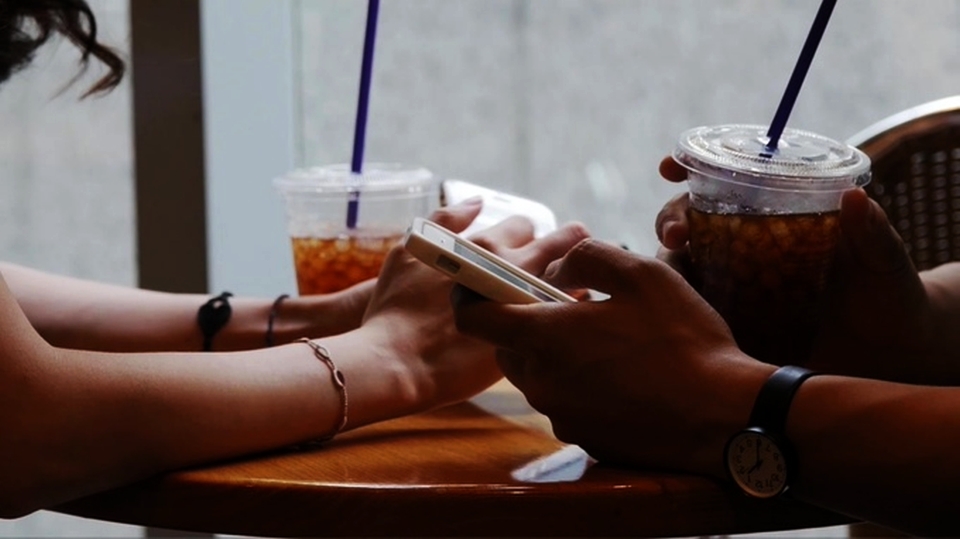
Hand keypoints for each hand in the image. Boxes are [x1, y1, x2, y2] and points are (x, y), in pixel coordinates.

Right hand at [362, 199, 589, 412]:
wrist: (398, 365)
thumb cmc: (395, 310)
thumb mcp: (410, 253)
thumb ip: (446, 221)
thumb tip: (478, 201)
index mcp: (487, 244)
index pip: (524, 224)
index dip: (523, 236)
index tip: (518, 250)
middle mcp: (515, 267)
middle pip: (562, 243)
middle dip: (565, 247)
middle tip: (561, 262)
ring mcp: (530, 302)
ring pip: (571, 280)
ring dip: (566, 283)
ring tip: (555, 298)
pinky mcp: (535, 337)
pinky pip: (565, 319)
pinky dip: (563, 317)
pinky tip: (551, 327)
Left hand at [452, 239, 772, 477]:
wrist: (723, 417)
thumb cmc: (683, 341)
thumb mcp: (642, 275)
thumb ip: (587, 258)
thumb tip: (556, 267)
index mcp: (544, 338)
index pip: (473, 318)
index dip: (471, 294)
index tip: (488, 280)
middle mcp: (541, 382)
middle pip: (506, 345)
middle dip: (526, 321)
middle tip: (572, 304)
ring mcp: (560, 415)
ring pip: (536, 373)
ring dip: (554, 351)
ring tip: (606, 336)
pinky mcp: (582, 438)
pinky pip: (564, 400)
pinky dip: (578, 381)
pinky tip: (622, 372)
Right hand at [652, 157, 935, 383]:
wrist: (890, 354)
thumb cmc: (887, 292)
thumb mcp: (882, 258)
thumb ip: (871, 232)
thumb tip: (855, 198)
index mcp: (773, 214)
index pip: (720, 181)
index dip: (687, 169)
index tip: (669, 168)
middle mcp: (743, 245)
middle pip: (686, 221)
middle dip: (668, 220)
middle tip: (675, 234)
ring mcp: (733, 286)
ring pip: (681, 268)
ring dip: (668, 268)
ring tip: (676, 278)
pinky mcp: (730, 327)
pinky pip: (694, 317)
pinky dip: (679, 313)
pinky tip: (679, 318)